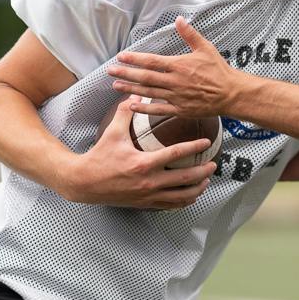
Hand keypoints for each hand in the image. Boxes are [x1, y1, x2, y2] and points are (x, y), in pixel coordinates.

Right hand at [61, 96, 216, 209]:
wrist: (85, 183)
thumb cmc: (99, 157)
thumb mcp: (112, 133)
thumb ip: (125, 113)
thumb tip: (134, 94)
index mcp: (144, 163)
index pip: (176, 155)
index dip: (194, 148)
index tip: (206, 143)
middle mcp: (149, 182)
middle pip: (185, 179)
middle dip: (203, 172)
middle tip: (213, 164)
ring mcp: (148, 195)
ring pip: (181, 196)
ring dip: (197, 189)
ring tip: (206, 181)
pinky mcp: (145, 204)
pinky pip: (170, 205)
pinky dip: (183, 201)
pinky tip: (190, 195)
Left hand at [107, 18, 246, 117]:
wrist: (231, 94)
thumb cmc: (219, 70)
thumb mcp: (206, 48)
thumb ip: (190, 34)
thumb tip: (179, 19)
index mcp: (179, 65)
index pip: (151, 61)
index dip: (134, 59)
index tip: (121, 56)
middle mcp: (174, 81)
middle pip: (145, 77)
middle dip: (126, 73)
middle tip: (110, 71)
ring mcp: (176, 97)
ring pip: (148, 92)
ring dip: (130, 88)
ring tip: (115, 85)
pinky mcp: (180, 110)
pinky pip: (158, 110)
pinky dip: (144, 108)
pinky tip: (131, 105)